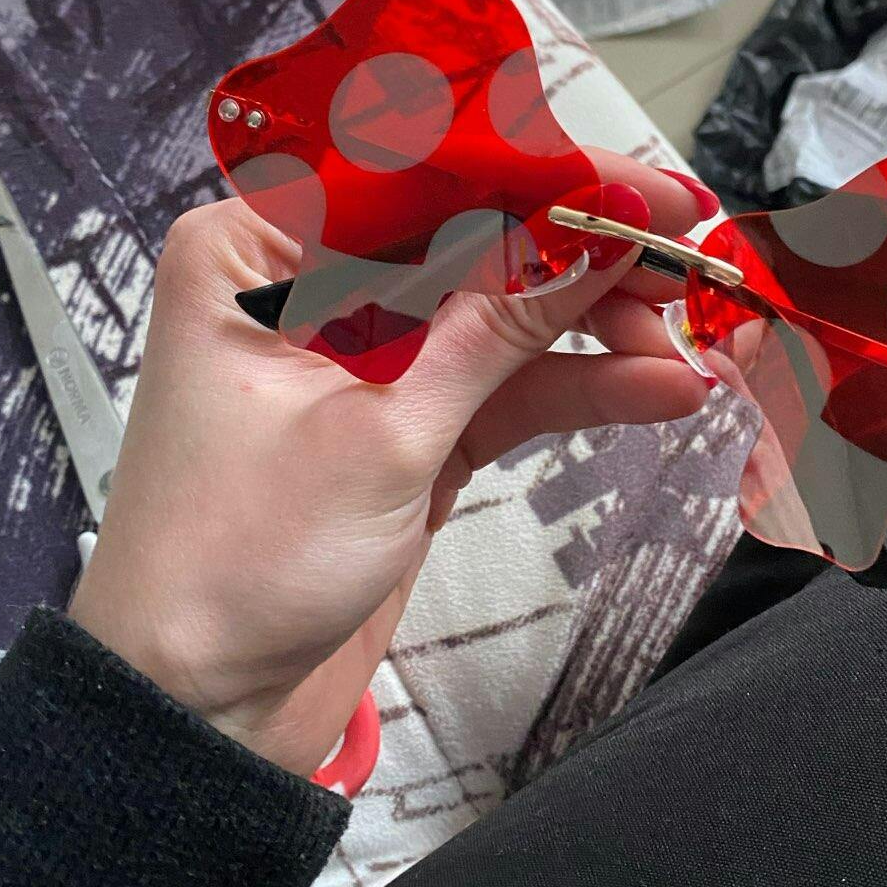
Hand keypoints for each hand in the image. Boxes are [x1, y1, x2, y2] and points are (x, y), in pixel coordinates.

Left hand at [70, 153, 711, 775]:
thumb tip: (590, 239)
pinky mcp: (404, 424)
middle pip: (471, 234)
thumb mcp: (380, 439)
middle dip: (582, 252)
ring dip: (595, 325)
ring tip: (689, 339)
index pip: (418, 175)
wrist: (197, 711)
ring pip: (498, 309)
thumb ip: (493, 332)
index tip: (642, 190)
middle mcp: (305, 284)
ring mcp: (361, 356)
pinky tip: (657, 389)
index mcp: (256, 249)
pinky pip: (501, 383)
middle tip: (687, 260)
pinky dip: (575, 387)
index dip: (542, 176)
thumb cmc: (228, 569)